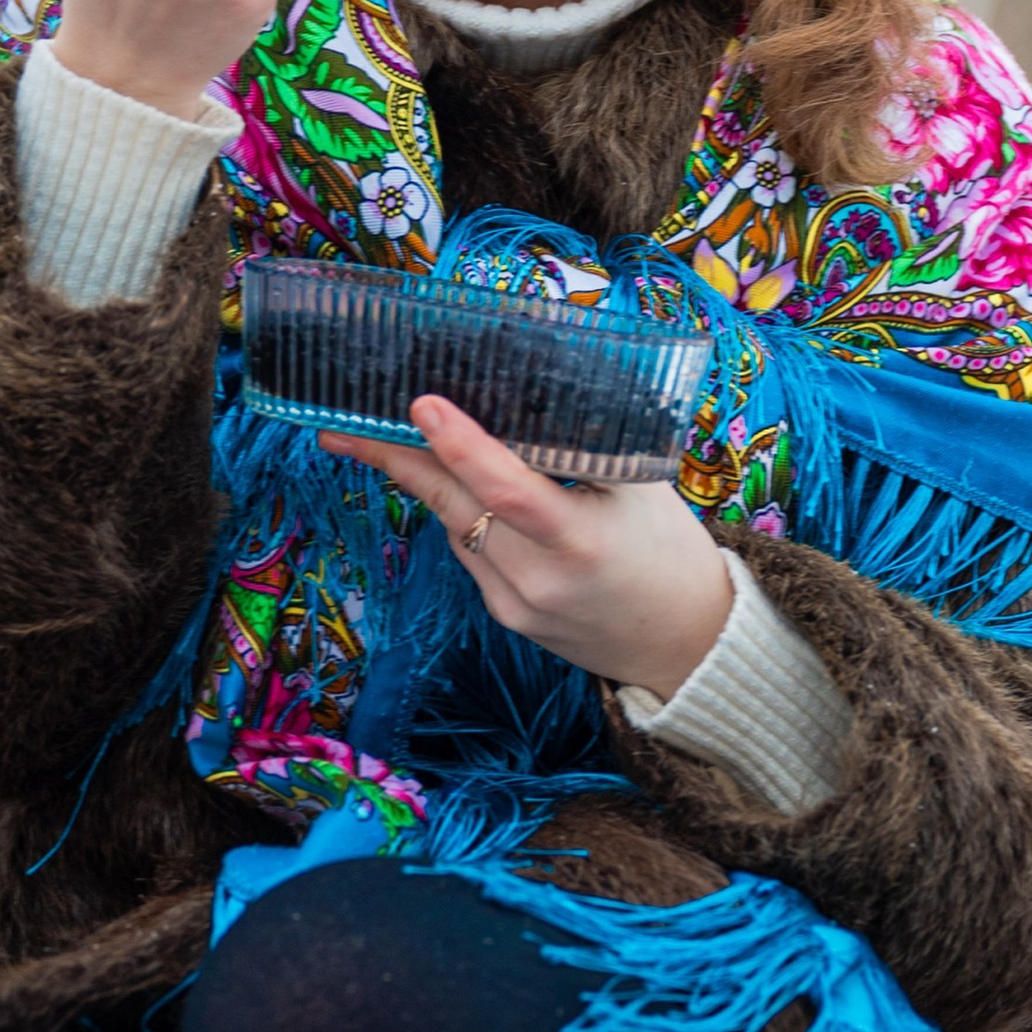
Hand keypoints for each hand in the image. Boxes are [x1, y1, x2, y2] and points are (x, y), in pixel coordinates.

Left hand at [326, 396, 735, 698]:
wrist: (687, 644)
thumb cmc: (671, 552)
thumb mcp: (644, 487)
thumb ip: (589, 443)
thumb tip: (529, 387)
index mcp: (581, 543)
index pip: (507, 491)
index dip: (461, 445)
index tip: (421, 404)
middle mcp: (538, 580)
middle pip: (453, 507)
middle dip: (396, 459)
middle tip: (344, 423)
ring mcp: (515, 604)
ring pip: (454, 526)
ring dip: (428, 479)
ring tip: (391, 436)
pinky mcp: (506, 615)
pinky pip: (469, 551)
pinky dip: (461, 512)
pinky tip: (458, 484)